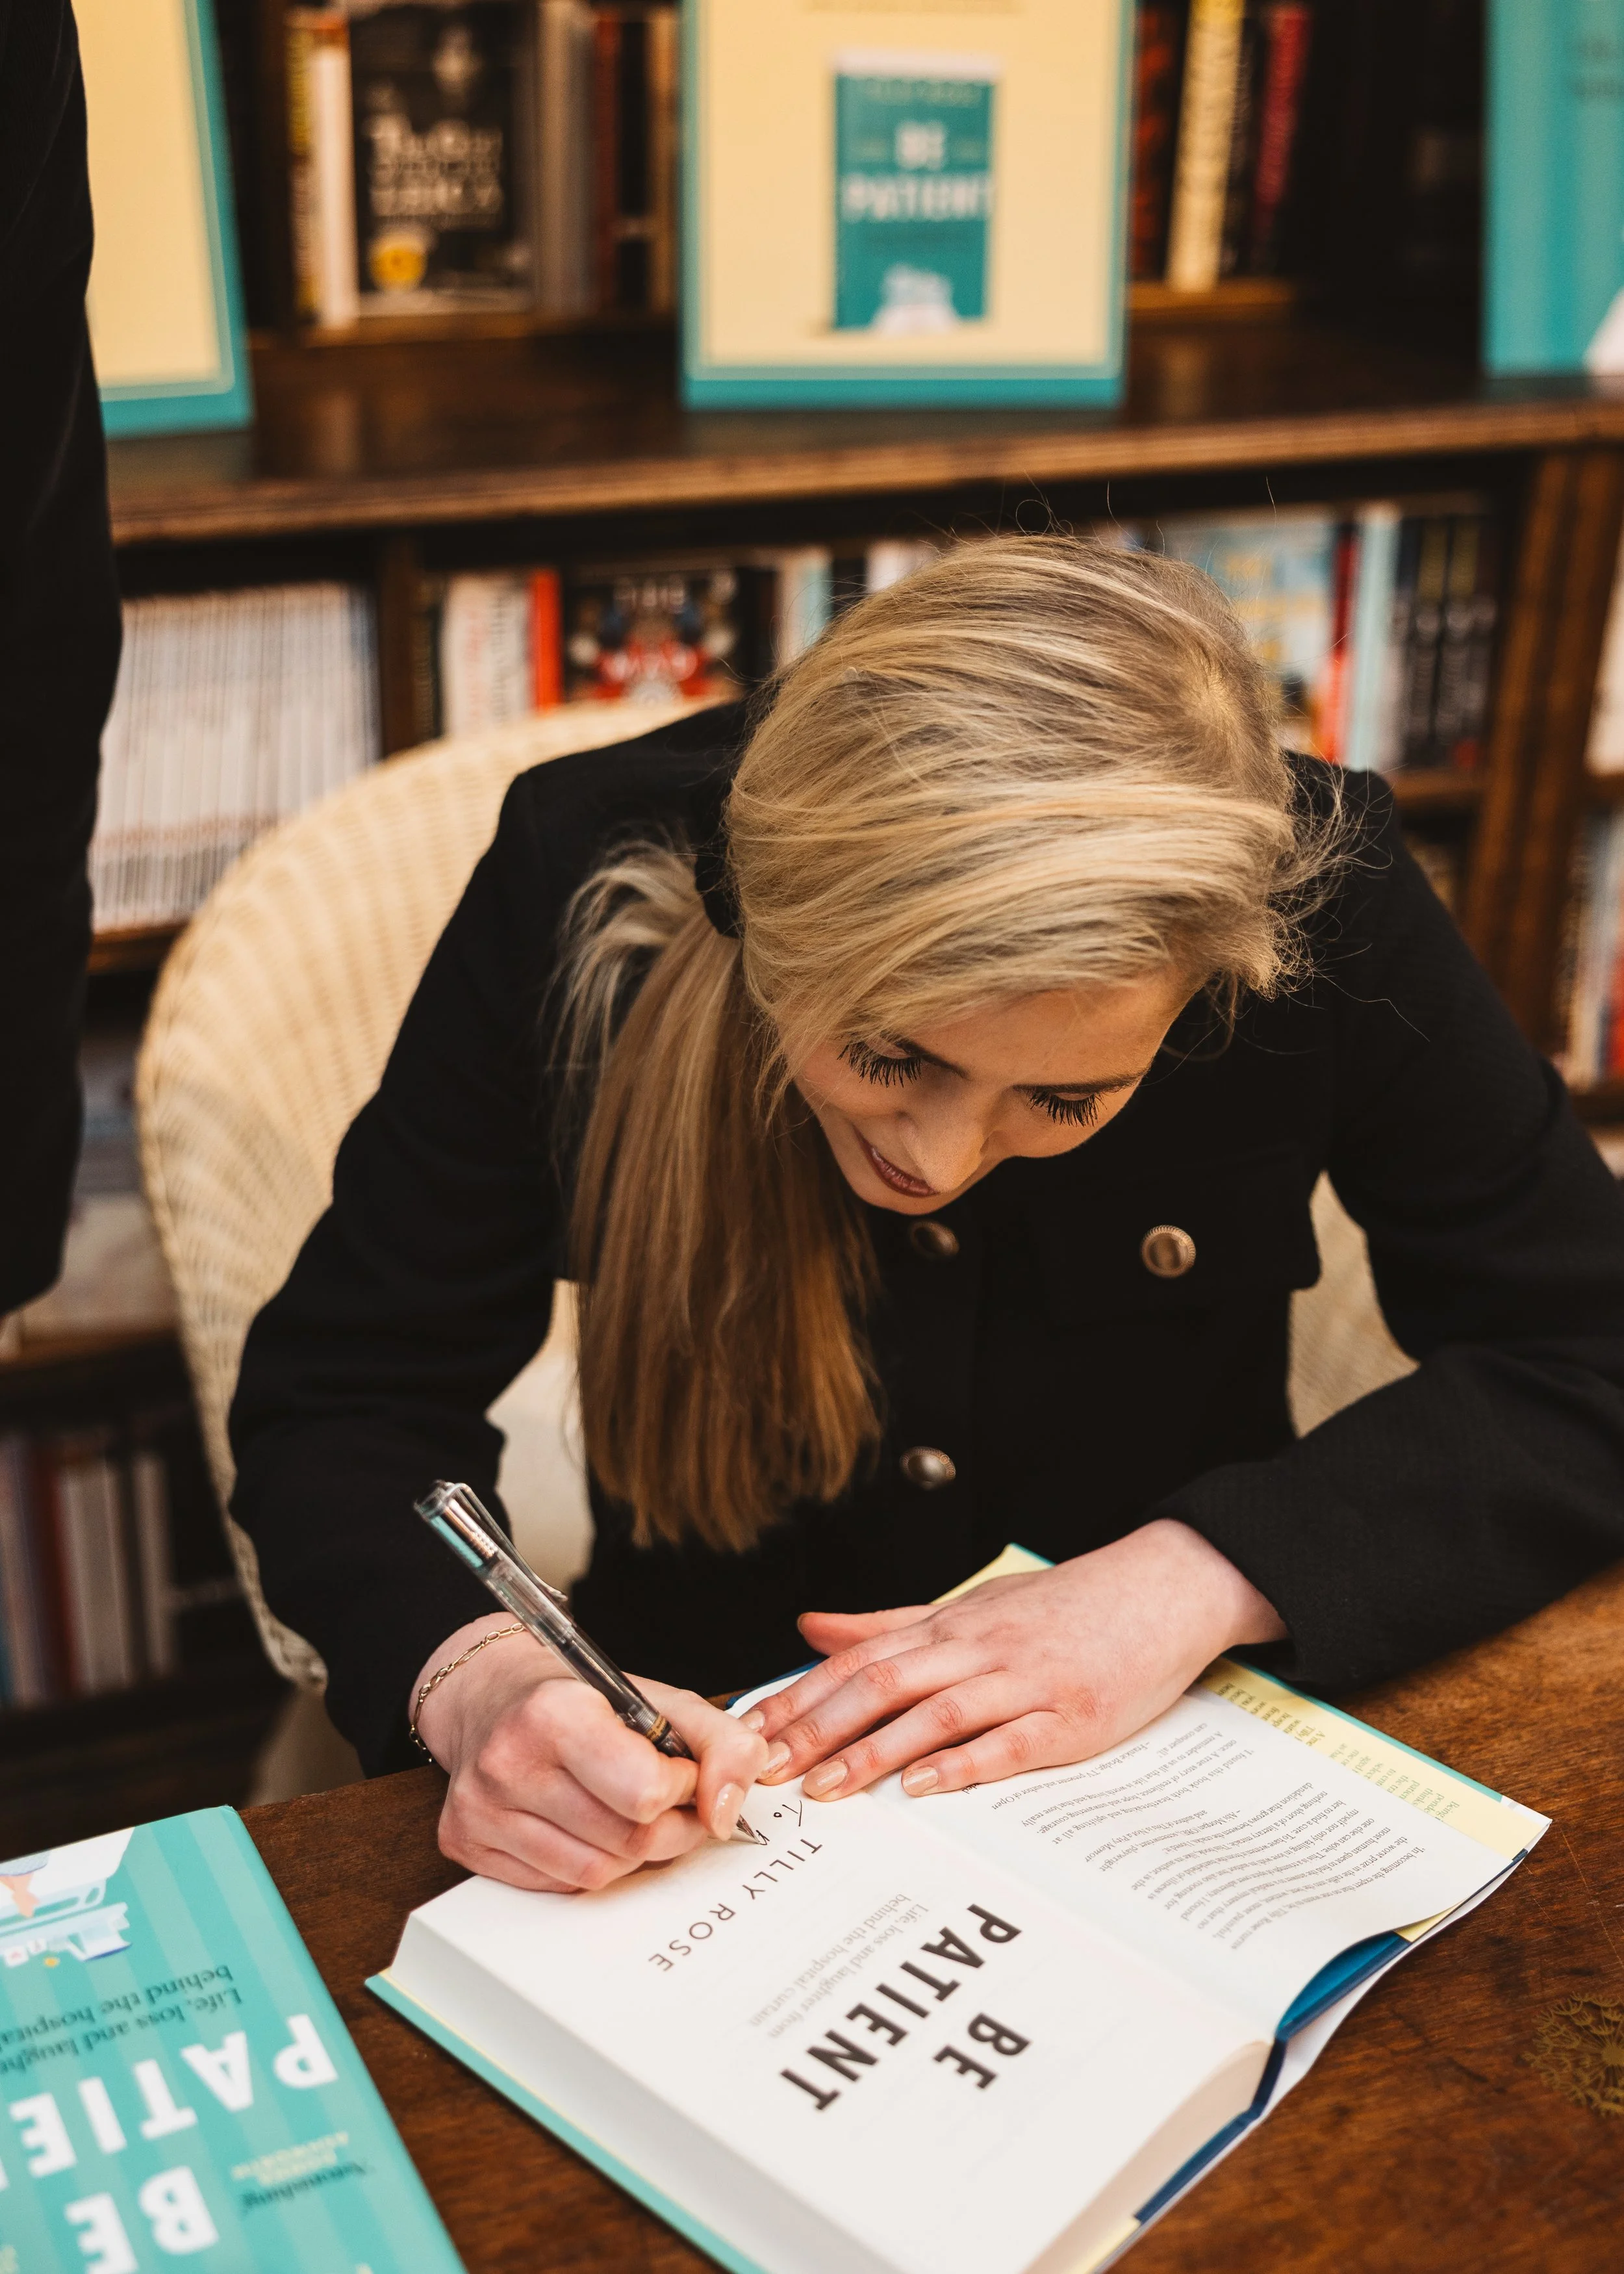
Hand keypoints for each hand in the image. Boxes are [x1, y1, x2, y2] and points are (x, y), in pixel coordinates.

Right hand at [413, 1614, 768, 1891]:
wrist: (492, 1694)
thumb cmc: (581, 1698)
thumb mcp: (663, 1700)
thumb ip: (722, 1743)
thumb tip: (726, 1811)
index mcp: (556, 1713)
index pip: (646, 1792)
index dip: (680, 1788)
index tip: (678, 1769)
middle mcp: (509, 1762)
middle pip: (627, 1842)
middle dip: (669, 1828)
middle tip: (671, 1801)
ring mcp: (481, 1809)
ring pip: (595, 1874)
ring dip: (632, 1853)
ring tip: (630, 1812)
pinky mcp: (466, 1843)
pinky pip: (556, 1885)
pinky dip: (587, 1863)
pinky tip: (585, 1825)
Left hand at [744, 1520, 1284, 1801]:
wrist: (1163, 1587)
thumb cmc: (1065, 1606)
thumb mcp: (971, 1605)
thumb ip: (889, 1621)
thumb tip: (811, 1625)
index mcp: (950, 1625)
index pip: (857, 1658)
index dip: (799, 1694)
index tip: (750, 1730)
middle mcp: (978, 1648)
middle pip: (882, 1682)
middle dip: (817, 1728)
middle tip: (765, 1767)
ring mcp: (1026, 1681)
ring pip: (935, 1712)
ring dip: (874, 1750)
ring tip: (826, 1787)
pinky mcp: (1072, 1716)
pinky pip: (1010, 1740)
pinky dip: (964, 1763)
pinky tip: (925, 1787)